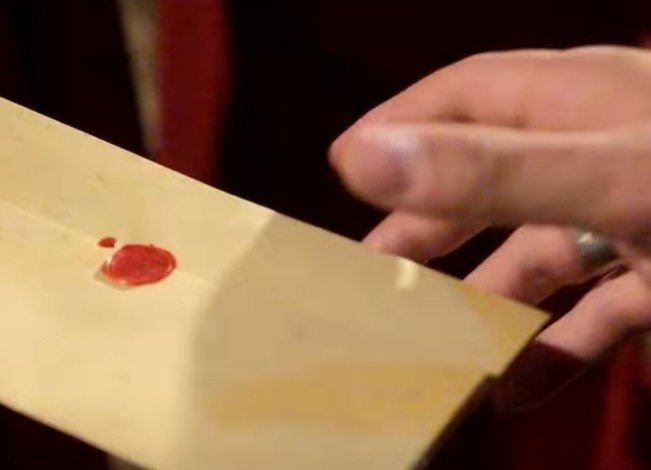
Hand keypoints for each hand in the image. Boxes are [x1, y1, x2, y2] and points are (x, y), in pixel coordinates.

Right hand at [329, 46, 650, 402]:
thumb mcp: (607, 178)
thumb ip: (489, 172)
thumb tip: (358, 159)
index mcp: (577, 100)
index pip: (465, 96)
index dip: (400, 127)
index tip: (342, 170)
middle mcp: (601, 147)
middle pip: (491, 179)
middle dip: (427, 225)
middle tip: (371, 272)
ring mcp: (638, 211)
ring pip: (543, 250)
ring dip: (488, 297)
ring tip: (434, 342)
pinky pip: (599, 308)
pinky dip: (557, 346)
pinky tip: (520, 388)